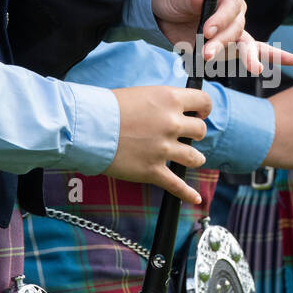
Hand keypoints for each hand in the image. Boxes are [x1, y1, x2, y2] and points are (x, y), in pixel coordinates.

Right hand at [107, 85, 212, 203]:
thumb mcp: (141, 94)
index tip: (201, 112)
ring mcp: (163, 149)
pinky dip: (187, 194)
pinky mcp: (152, 170)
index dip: (204, 107)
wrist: (88, 126)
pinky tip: (195, 199)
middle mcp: (171, 123)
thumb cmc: (108, 107)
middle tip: (187, 135)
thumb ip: (161, 102)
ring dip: (194, 158)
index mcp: (169, 99)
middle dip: (196, 133)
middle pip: (200, 130)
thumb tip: (173, 110)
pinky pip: (177, 185)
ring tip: (190, 158)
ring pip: (195, 157)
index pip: (203, 101)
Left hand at [153, 0, 292, 74]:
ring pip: (246, 42)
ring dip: (244, 57)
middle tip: (208, 53)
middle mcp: (236, 7)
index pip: (233, 3)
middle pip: (238, 26)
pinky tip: (289, 61)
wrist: (163, 9)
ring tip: (251, 69)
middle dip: (224, 42)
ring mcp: (236, 27)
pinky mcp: (231, 44)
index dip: (221, 18)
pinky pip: (251, 52)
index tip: (206, 30)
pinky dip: (266, 58)